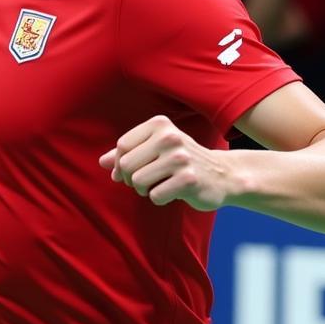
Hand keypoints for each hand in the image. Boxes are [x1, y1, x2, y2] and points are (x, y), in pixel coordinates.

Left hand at [99, 115, 234, 210]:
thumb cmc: (181, 161)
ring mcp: (180, 158)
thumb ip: (127, 153)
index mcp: (160, 124)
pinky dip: (160, 198)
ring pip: (138, 182)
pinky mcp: (189, 180)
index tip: (132, 170)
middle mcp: (170, 137)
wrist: (222, 174)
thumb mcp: (155, 149)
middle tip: (147, 181)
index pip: (122, 146)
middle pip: (127, 165)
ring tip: (159, 185)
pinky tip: (173, 192)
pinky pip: (155, 196)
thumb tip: (102, 162)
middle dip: (131, 179)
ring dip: (144, 190)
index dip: (121, 163)